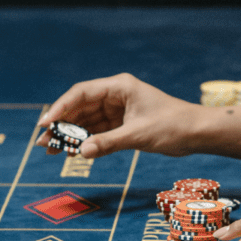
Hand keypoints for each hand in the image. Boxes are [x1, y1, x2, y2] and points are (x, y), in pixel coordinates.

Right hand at [36, 73, 196, 158]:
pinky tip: (72, 153)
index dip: (60, 108)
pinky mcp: (123, 124)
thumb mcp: (139, 135)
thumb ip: (109, 143)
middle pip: (80, 108)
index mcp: (120, 87)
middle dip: (61, 125)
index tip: (45, 124)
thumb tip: (81, 152)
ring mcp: (119, 110)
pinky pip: (98, 132)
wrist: (198, 133)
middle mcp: (116, 95)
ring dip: (71, 135)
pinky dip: (86, 142)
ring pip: (87, 121)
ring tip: (51, 151)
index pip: (82, 93)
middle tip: (42, 143)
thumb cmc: (174, 126)